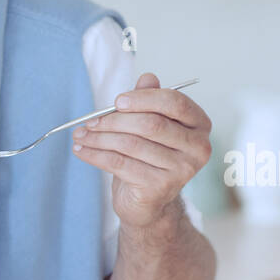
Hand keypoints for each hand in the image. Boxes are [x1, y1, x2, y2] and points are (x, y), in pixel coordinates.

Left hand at [72, 72, 211, 228]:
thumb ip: (150, 101)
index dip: (143, 99)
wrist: (148, 201)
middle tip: (89, 121)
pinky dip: (95, 155)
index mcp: (199, 124)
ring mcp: (181, 169)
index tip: (116, 101)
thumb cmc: (149, 157)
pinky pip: (120, 164)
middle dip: (114, 120)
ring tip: (80, 135)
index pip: (174, 103)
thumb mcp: (150, 126)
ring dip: (99, 138)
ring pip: (132, 145)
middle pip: (151, 124)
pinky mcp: (160, 187)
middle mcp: (197, 147)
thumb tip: (147, 78)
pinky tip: (81, 150)